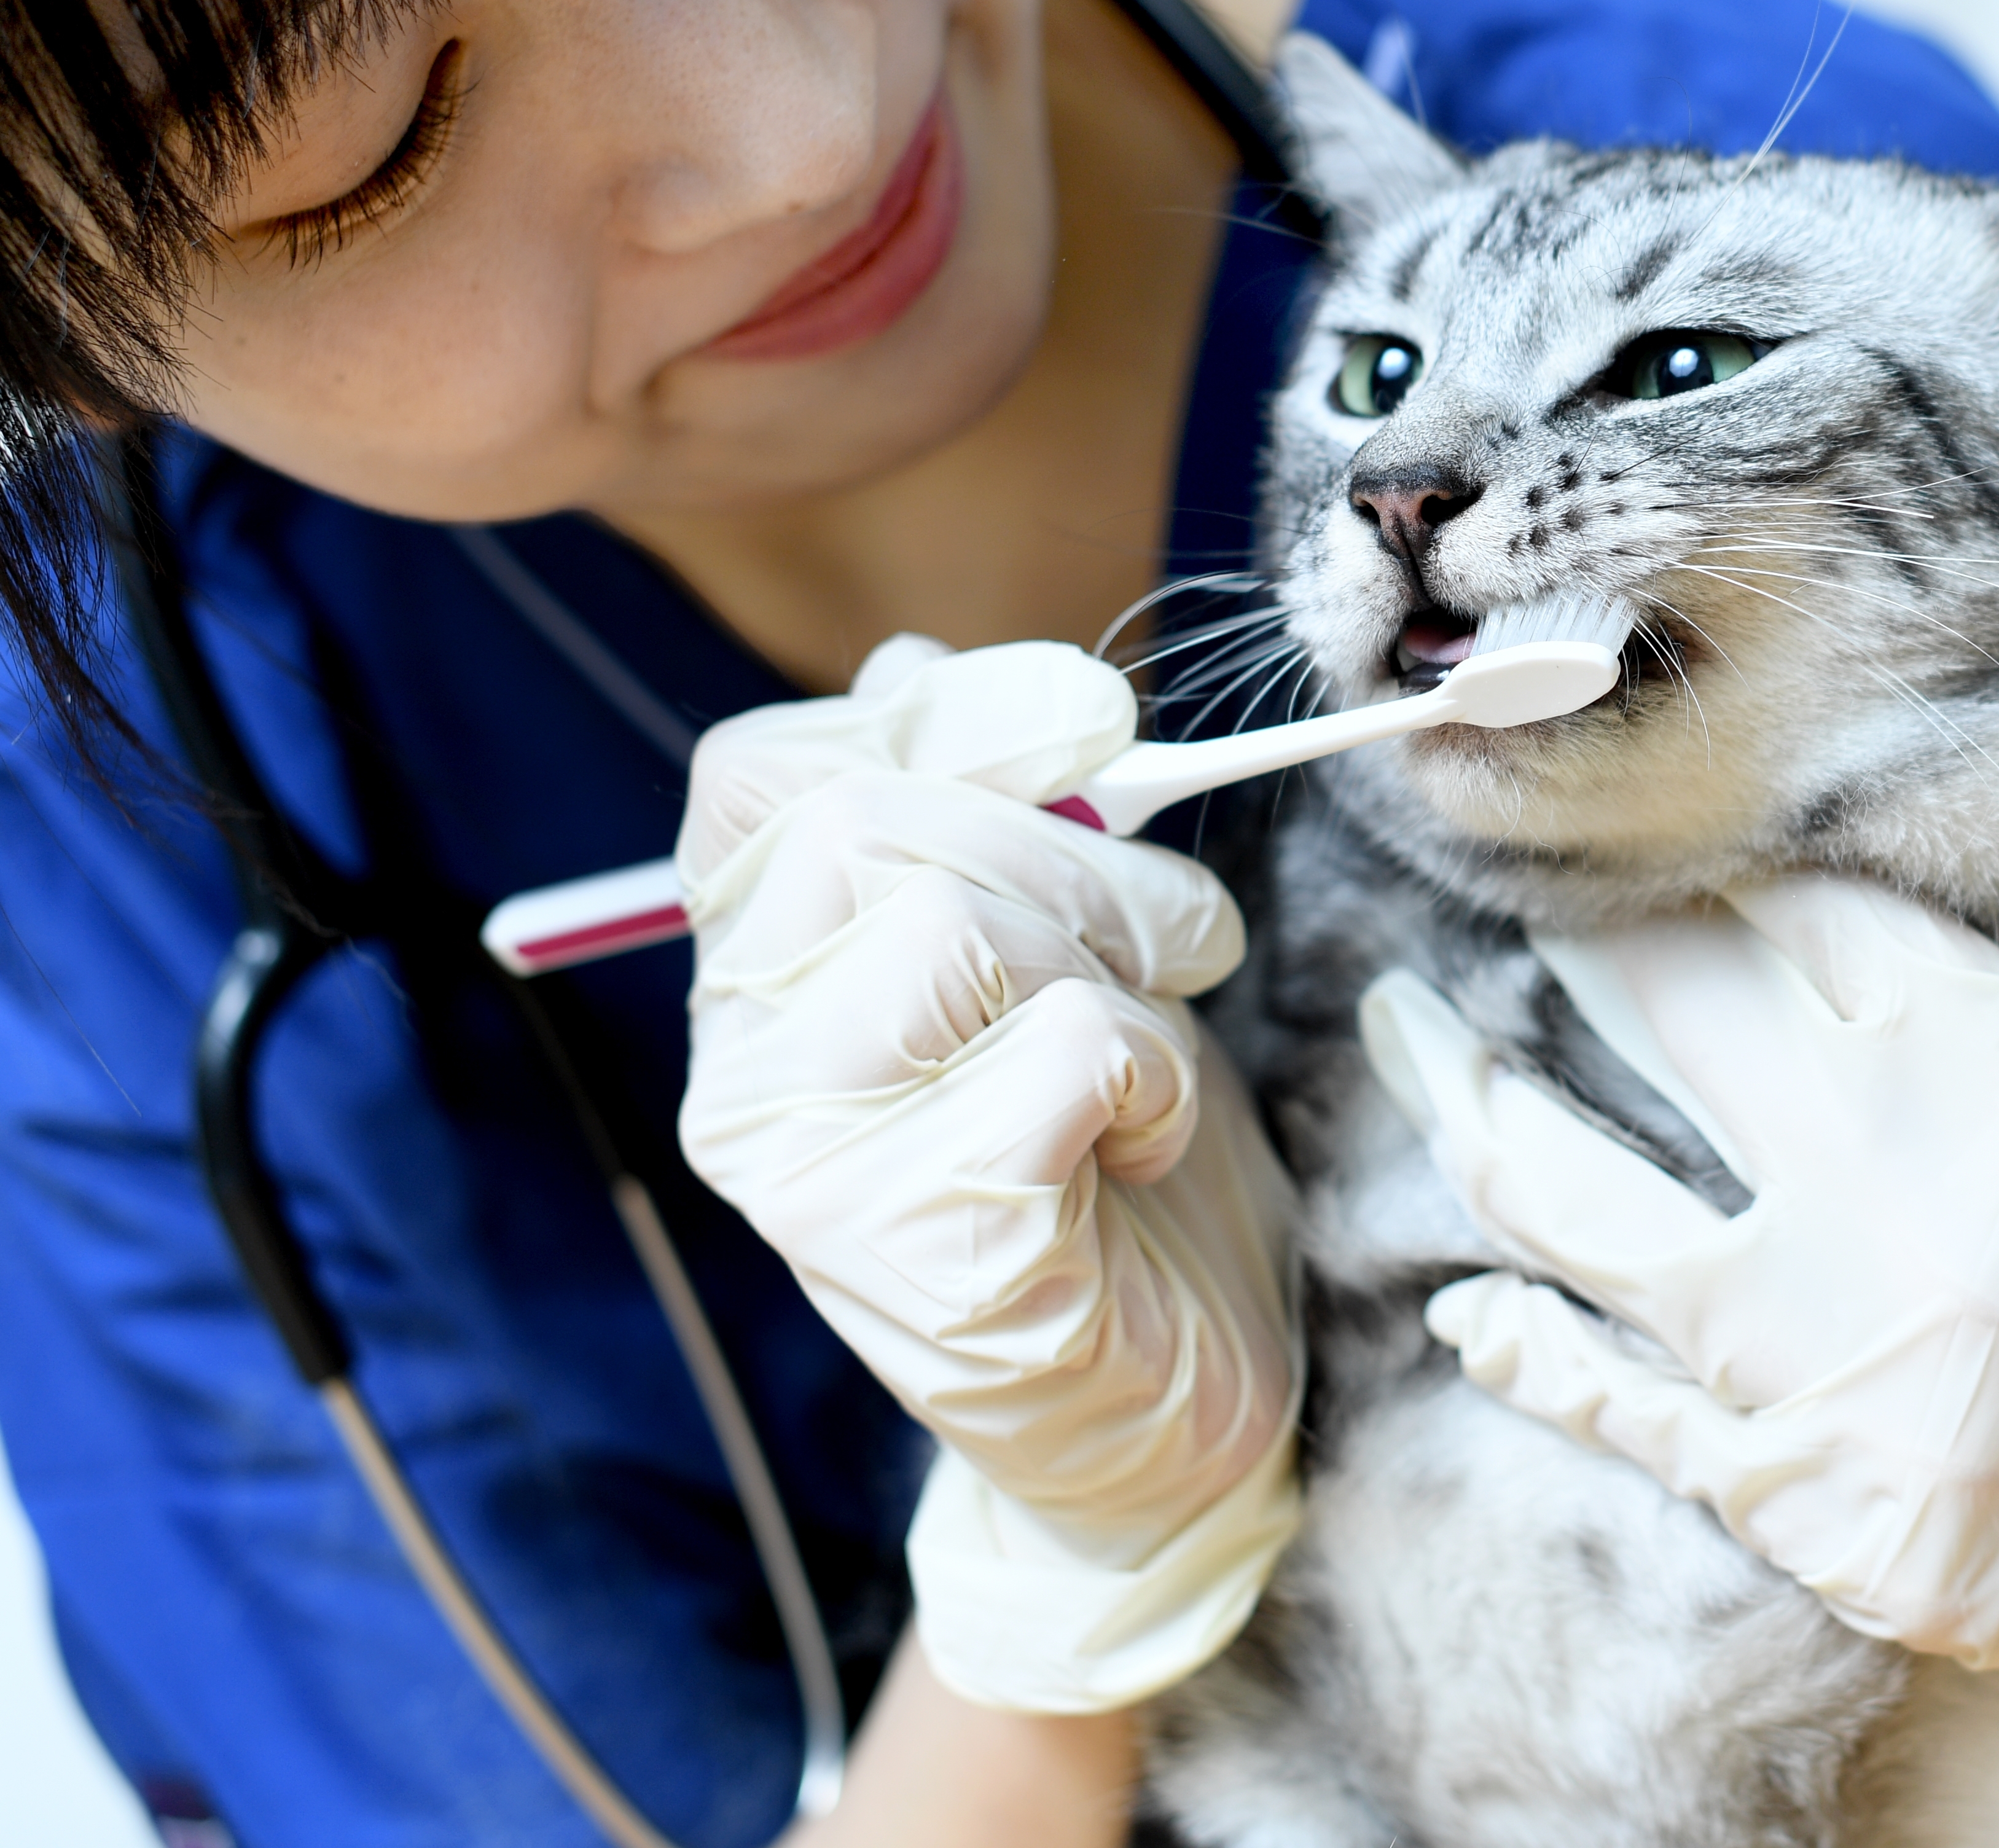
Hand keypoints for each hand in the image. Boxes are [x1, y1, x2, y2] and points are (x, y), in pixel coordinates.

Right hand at [679, 635, 1300, 1714]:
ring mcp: (812, 1172)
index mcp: (751, 983)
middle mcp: (743, 1074)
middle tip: (1176, 934)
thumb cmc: (1103, 1165)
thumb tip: (911, 670)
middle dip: (1074, 850)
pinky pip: (1061, 1050)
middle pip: (865, 828)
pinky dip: (1147, 1076)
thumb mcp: (1045, 955)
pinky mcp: (925, 1247)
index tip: (1086, 732)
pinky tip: (1134, 1148)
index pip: (764, 775)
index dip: (937, 719)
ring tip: (1145, 1052)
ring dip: (1121, 963)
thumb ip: (967, 817)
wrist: (1165, 1406)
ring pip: (955, 930)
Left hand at [1360, 877, 1998, 1790]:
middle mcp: (1896, 1229)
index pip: (1810, 924)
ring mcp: (1842, 1387)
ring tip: (1404, 1033)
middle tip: (1503, 868)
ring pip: (1587, 1213)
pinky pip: (1630, 1418)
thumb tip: (1928, 916)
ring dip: (1475, 1108)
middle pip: (1673, 1026)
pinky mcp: (1826, 1518)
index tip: (1651, 818)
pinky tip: (1468, 1298)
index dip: (1723, 862)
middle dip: (1584, 936)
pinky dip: (1535, 1352)